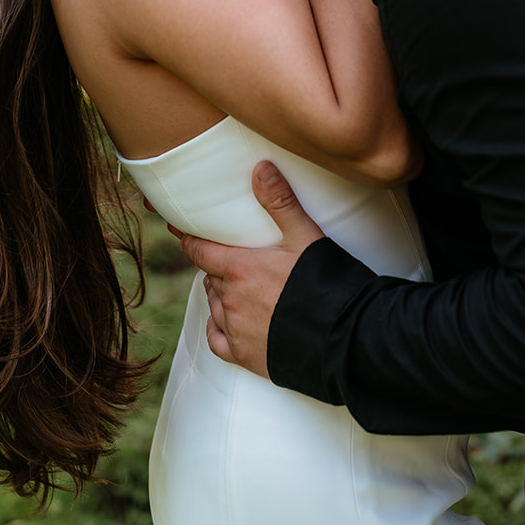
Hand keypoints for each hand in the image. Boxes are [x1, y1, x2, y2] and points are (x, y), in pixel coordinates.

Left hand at [178, 161, 324, 375]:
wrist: (346, 338)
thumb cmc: (325, 283)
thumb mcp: (305, 237)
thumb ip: (280, 203)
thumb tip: (261, 168)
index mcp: (240, 268)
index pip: (199, 251)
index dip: (188, 240)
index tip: (179, 232)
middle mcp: (231, 299)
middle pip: (211, 278)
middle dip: (218, 269)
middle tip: (234, 263)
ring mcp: (236, 330)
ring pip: (214, 306)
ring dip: (221, 296)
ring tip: (239, 289)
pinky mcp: (245, 356)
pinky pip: (217, 340)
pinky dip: (219, 329)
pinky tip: (229, 324)